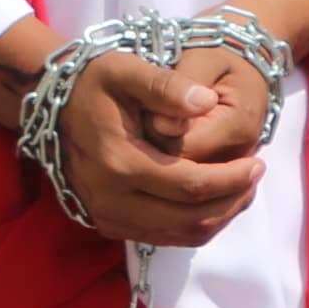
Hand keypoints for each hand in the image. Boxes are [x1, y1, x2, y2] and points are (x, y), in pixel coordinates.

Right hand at [61, 50, 264, 248]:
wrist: (51, 107)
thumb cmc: (92, 83)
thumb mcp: (126, 70)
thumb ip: (166, 86)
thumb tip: (208, 102)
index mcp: (120, 162)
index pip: (191, 185)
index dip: (231, 178)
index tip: (257, 162)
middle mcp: (111, 200)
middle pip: (190, 218)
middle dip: (231, 200)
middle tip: (255, 175)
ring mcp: (107, 217)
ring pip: (180, 235)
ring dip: (218, 216)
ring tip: (241, 188)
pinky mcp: (107, 224)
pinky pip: (162, 237)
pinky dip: (195, 224)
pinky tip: (212, 199)